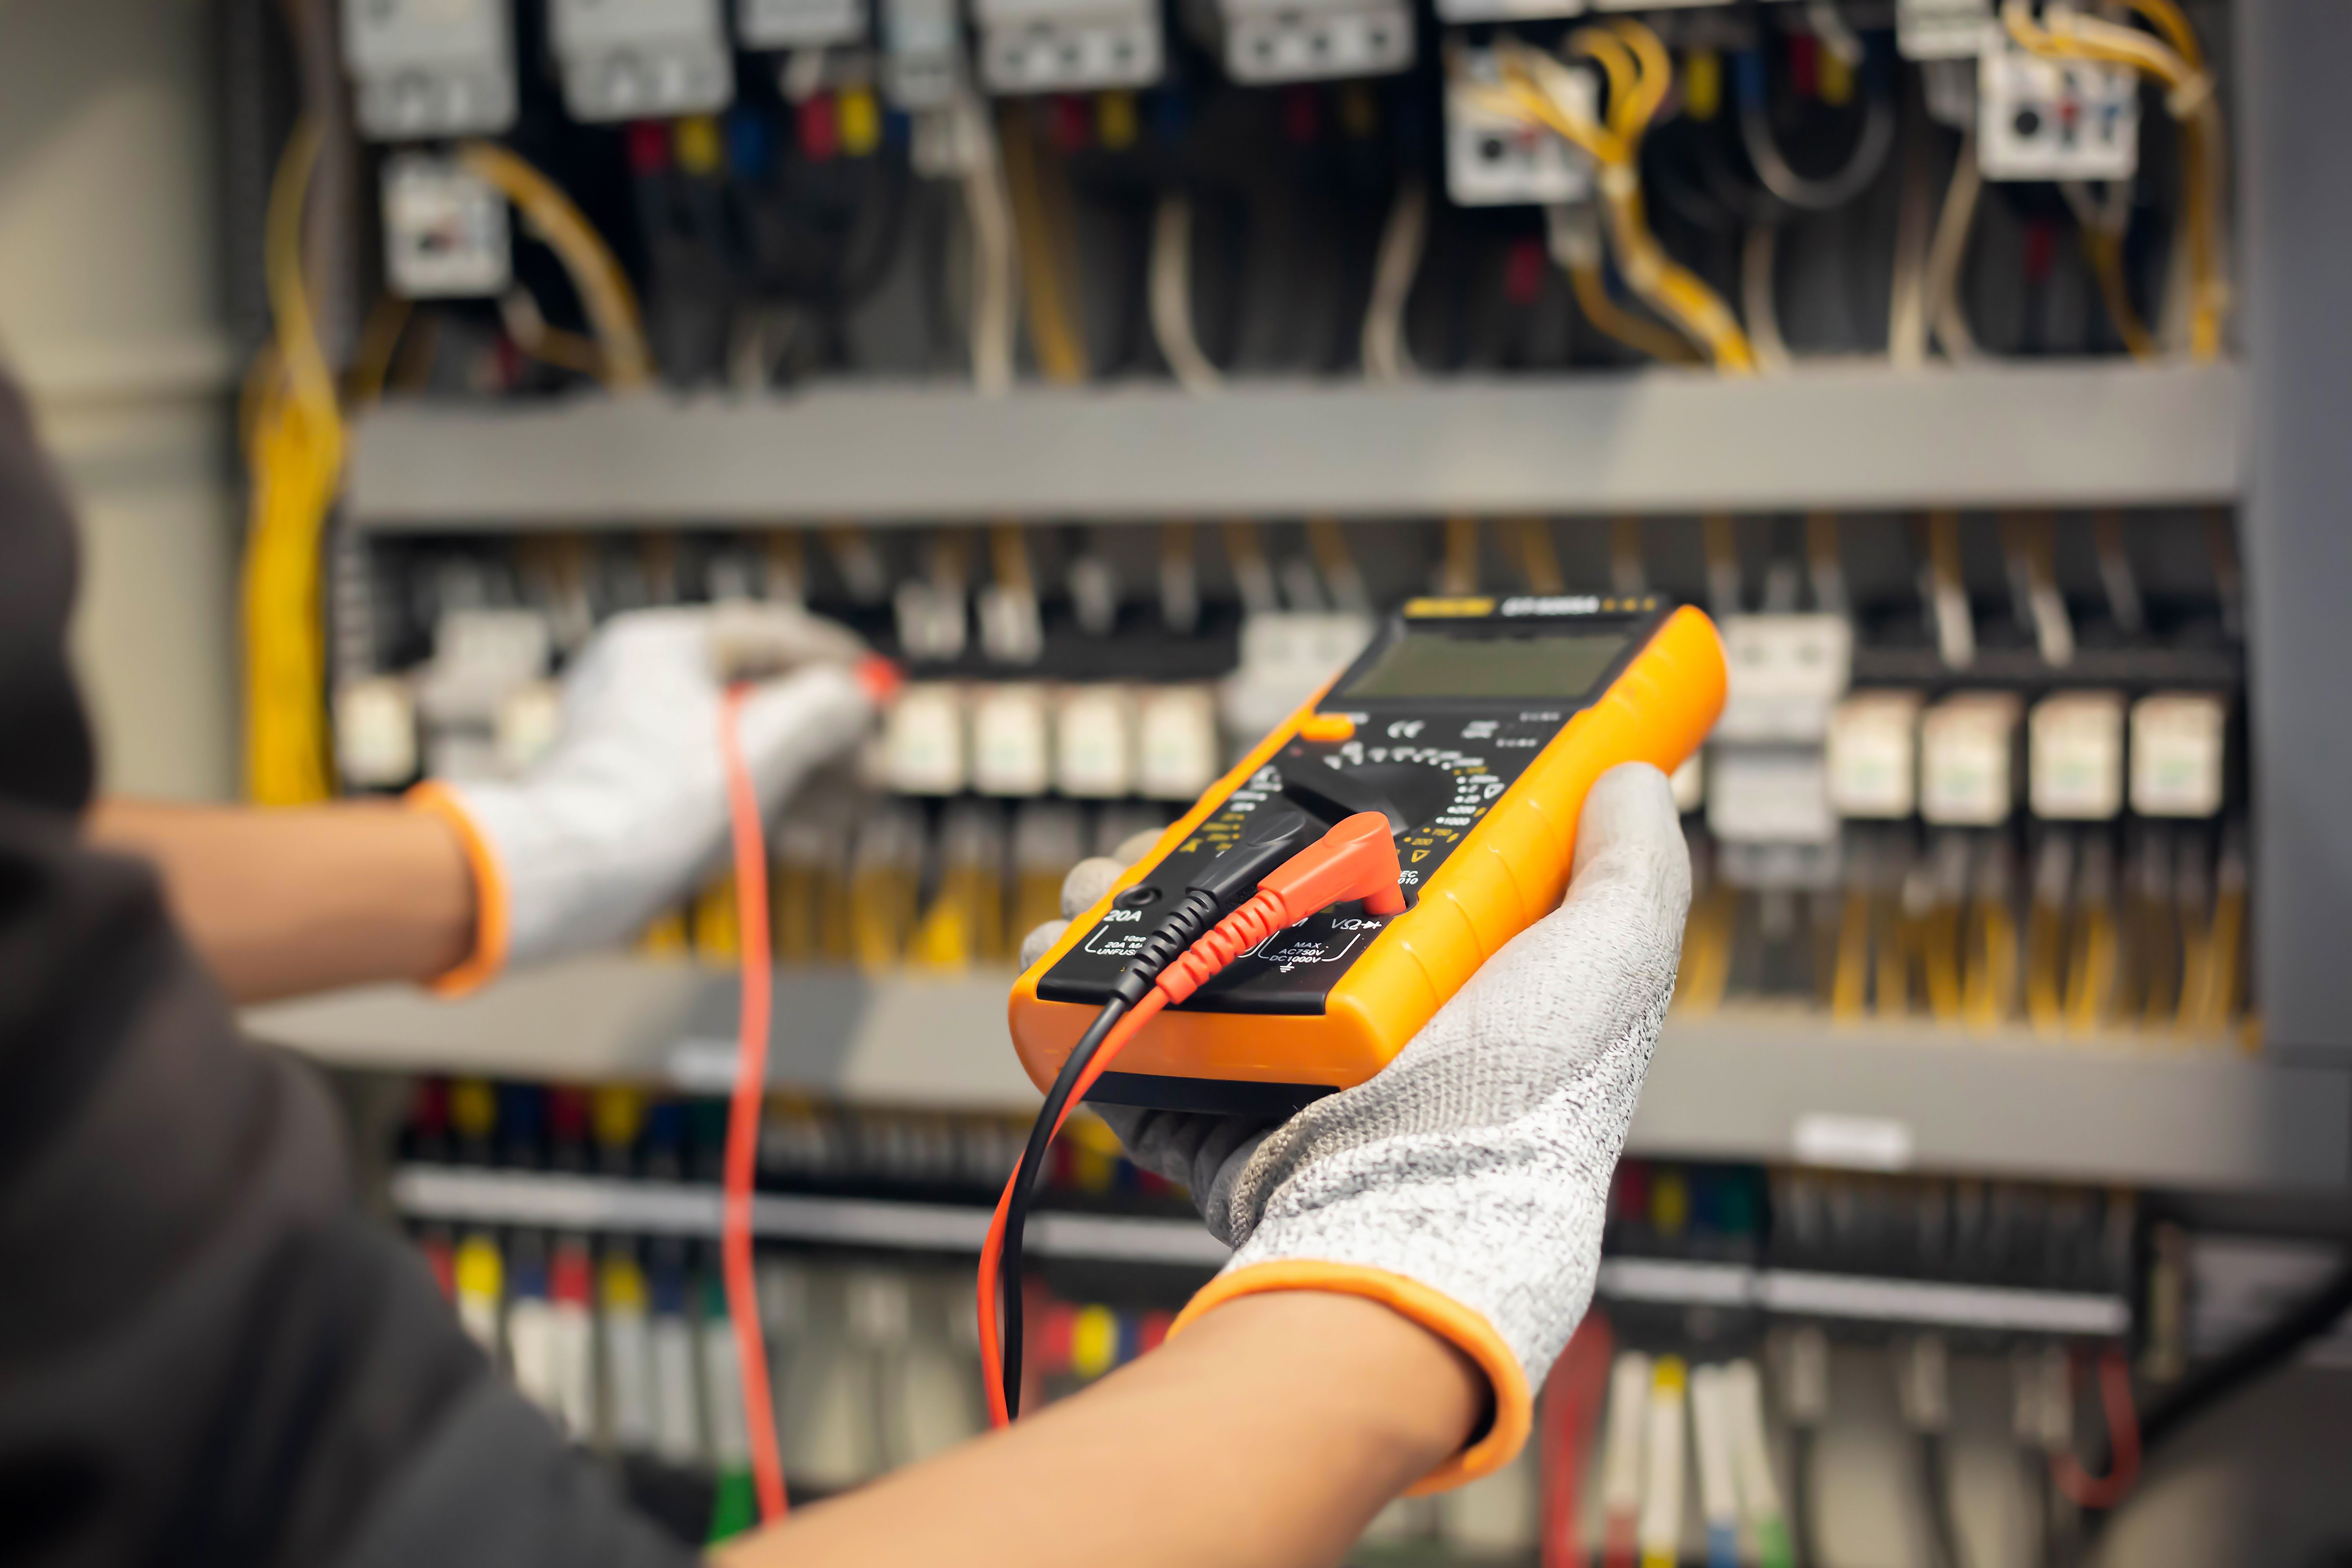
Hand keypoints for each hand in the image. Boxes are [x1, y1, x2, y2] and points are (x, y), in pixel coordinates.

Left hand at [413, 605, 880, 983]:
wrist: (560, 880)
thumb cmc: (654, 804)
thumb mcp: (760, 746)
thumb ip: (820, 710)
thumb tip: (855, 695)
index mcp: (659, 646)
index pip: (765, 635)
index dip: (832, 662)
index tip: (878, 685)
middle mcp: (640, 683)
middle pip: (755, 696)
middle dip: (826, 734)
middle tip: (877, 762)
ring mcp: (631, 739)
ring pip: (738, 746)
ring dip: (806, 773)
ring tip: (863, 802)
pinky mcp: (630, 793)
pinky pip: (711, 782)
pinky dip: (765, 799)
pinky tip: (818, 829)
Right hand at [1019, 763, 1687, 1487]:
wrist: (1424, 1206)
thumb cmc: (1528, 1096)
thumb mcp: (1610, 959)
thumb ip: (1631, 865)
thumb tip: (1631, 777)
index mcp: (1429, 981)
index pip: (1356, 878)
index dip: (1310, 823)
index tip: (1272, 780)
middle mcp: (1348, 1024)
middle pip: (1248, 915)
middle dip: (1185, 864)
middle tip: (1156, 838)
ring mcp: (1272, 1074)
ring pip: (1176, 974)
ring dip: (1117, 923)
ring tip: (1090, 894)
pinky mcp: (1213, 1121)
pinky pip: (1133, 1059)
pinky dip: (1080, 1018)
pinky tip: (1055, 967)